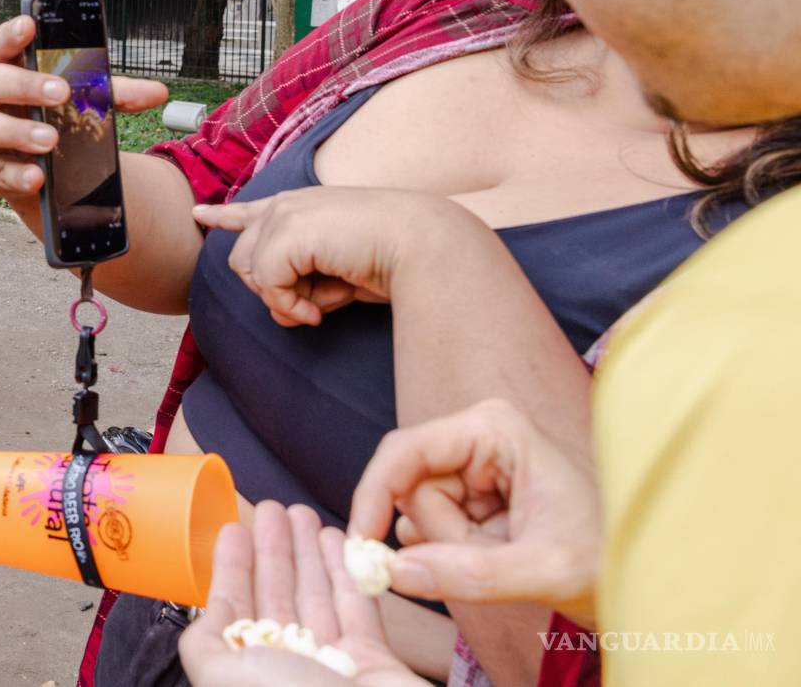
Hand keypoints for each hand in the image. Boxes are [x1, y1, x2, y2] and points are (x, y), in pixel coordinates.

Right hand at [0, 15, 165, 211]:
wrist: (39, 166)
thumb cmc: (51, 117)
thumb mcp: (80, 100)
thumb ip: (114, 94)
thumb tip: (157, 92)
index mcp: (6, 68)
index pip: (2, 44)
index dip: (12, 34)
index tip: (29, 24)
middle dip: (25, 85)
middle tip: (60, 93)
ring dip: (19, 132)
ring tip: (51, 139)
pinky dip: (16, 175)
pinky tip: (37, 177)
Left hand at [179, 501, 423, 685]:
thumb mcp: (220, 675)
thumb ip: (203, 645)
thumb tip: (203, 619)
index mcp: (244, 675)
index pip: (234, 613)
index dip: (233, 570)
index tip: (235, 529)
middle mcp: (285, 672)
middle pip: (276, 598)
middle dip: (273, 552)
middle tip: (274, 506)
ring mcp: (331, 669)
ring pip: (316, 598)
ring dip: (308, 553)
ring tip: (302, 512)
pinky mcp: (373, 663)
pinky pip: (357, 609)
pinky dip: (348, 573)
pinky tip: (338, 540)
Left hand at [193, 187, 490, 327]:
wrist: (423, 244)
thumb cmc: (392, 259)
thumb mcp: (339, 271)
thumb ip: (303, 285)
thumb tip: (280, 313)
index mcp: (301, 207)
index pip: (251, 211)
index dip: (223, 216)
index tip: (200, 214)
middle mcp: (286, 206)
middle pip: (242, 260)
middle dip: (272, 292)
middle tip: (314, 304)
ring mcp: (283, 215)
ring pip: (249, 273)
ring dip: (283, 300)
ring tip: (319, 304)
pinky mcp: (286, 233)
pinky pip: (266, 284)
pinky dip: (291, 305)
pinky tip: (320, 308)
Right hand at [349, 399, 599, 623]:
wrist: (645, 576)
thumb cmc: (611, 559)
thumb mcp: (544, 571)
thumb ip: (469, 573)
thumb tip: (394, 570)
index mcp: (493, 429)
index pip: (404, 452)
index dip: (374, 496)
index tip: (361, 546)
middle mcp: (478, 438)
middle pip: (413, 490)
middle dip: (441, 537)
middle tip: (494, 561)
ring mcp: (476, 466)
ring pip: (424, 516)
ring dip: (454, 550)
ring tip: (512, 558)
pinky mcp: (476, 495)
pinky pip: (437, 530)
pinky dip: (458, 555)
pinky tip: (501, 557)